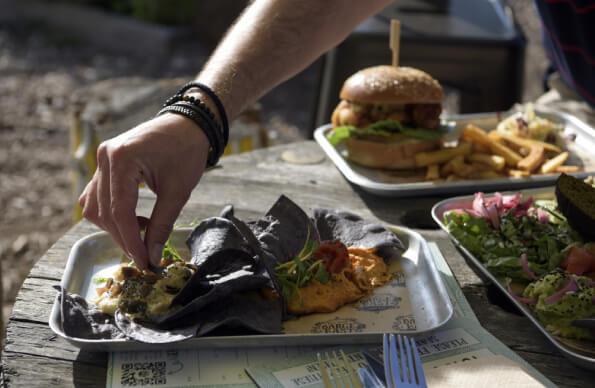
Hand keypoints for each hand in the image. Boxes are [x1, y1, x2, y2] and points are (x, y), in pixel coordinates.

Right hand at [79, 113, 209, 268]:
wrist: (189, 124)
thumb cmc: (187, 152)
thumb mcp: (178, 191)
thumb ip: (162, 224)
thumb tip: (152, 255)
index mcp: (122, 159)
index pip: (119, 211)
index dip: (130, 241)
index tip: (143, 261)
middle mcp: (105, 157)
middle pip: (103, 211)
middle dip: (123, 237)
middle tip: (145, 255)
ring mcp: (102, 158)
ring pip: (95, 206)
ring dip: (115, 226)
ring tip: (144, 230)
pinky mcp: (106, 162)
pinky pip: (97, 194)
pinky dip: (111, 212)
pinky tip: (133, 218)